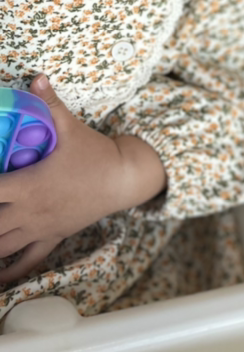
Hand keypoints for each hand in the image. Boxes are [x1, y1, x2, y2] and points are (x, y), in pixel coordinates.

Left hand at [0, 76, 167, 284]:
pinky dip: (8, 274)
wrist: (124, 179)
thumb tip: (35, 77)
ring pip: (0, 247)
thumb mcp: (70, 127)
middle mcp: (29, 213)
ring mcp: (40, 229)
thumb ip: (49, 103)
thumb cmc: (95, 153)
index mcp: (28, 187)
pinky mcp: (53, 237)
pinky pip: (27, 262)